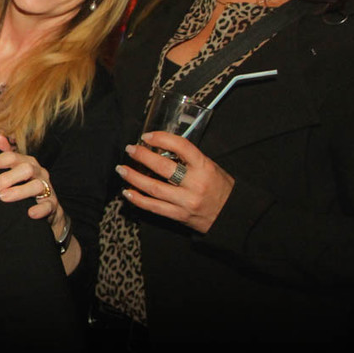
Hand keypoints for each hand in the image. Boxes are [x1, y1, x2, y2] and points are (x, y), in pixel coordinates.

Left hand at [0, 135, 64, 231]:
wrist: (48, 207)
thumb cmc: (27, 184)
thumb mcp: (17, 169)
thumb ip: (7, 154)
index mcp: (27, 162)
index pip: (12, 157)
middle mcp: (38, 172)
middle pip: (26, 169)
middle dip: (7, 176)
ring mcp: (47, 188)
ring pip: (37, 186)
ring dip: (19, 191)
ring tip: (2, 197)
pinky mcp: (52, 204)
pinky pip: (49, 205)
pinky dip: (40, 209)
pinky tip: (30, 213)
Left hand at [117, 131, 234, 232]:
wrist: (231, 215)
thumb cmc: (220, 187)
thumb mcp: (210, 167)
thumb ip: (189, 158)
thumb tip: (161, 147)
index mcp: (205, 167)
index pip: (181, 146)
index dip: (162, 138)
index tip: (147, 136)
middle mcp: (195, 184)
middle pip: (163, 168)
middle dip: (142, 157)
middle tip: (130, 149)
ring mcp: (186, 201)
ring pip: (154, 188)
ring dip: (134, 178)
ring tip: (122, 170)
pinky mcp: (179, 216)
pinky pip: (154, 207)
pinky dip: (138, 199)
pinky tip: (127, 192)